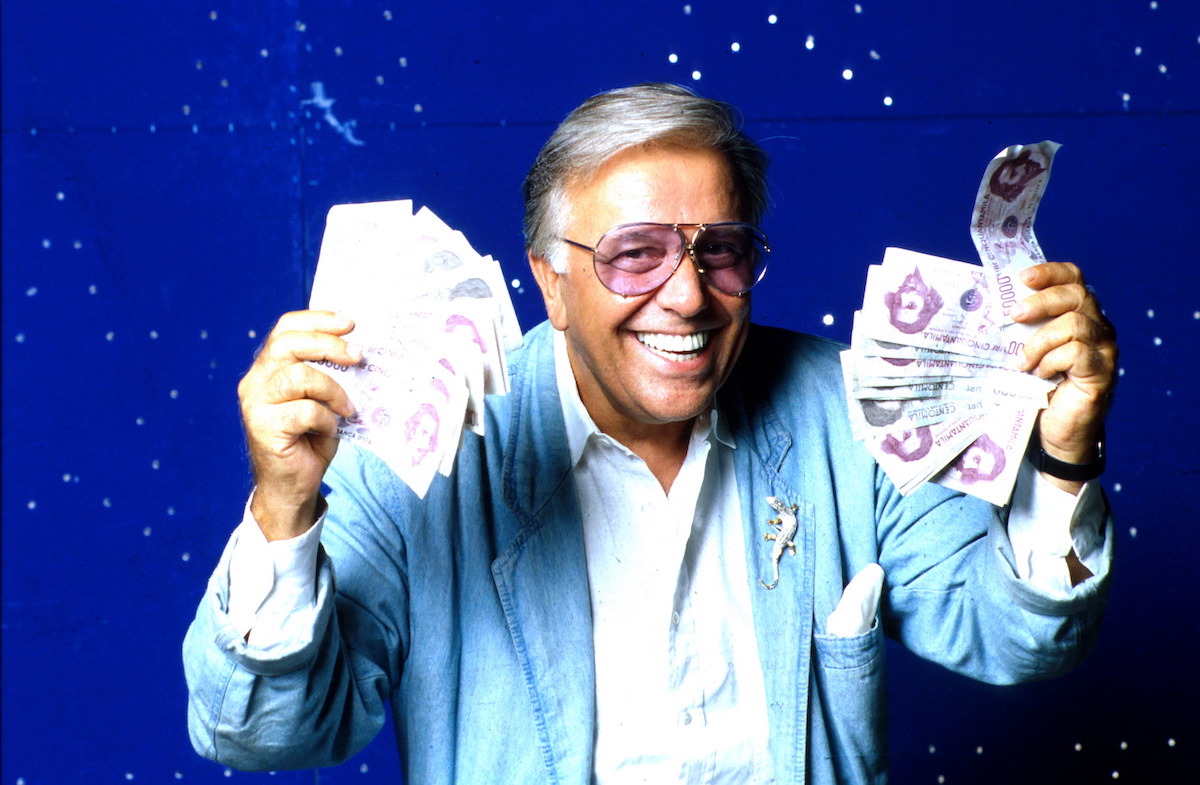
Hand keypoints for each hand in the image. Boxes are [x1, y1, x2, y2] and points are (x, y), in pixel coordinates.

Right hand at [237, 310, 360, 538]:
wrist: (293, 485)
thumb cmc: (310, 439)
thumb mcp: (322, 399)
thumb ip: (329, 374)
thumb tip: (361, 349)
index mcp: (268, 367)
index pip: (286, 328)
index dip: (318, 320)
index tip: (350, 323)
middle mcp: (255, 381)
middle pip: (289, 344)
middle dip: (329, 344)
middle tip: (358, 356)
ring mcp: (255, 403)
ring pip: (299, 377)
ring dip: (333, 390)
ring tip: (347, 408)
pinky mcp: (263, 427)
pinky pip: (304, 411)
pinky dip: (325, 419)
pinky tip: (330, 430)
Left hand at [1012, 263, 1116, 489]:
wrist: (1055, 431)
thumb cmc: (1037, 387)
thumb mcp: (1027, 350)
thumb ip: (1022, 328)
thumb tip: (988, 304)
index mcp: (1079, 314)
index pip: (1074, 279)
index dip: (1051, 272)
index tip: (1022, 277)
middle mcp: (1098, 327)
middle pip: (1077, 295)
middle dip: (1041, 302)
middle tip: (1012, 316)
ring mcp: (1104, 349)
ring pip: (1076, 325)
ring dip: (1040, 341)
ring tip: (1022, 362)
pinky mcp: (1101, 373)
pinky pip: (1078, 353)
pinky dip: (1052, 361)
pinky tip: (1039, 375)